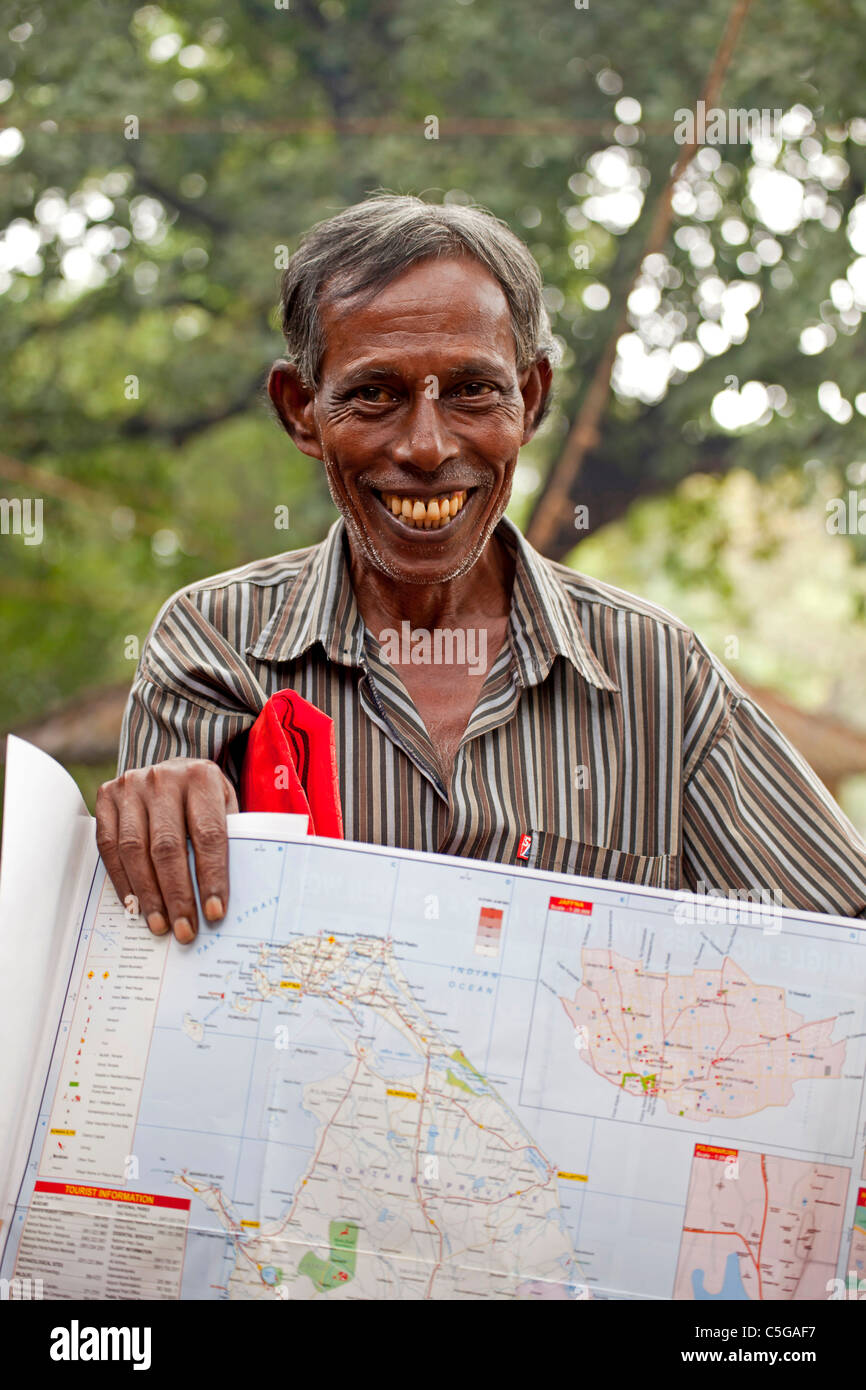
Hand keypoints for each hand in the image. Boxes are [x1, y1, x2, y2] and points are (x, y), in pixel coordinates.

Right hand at [95, 758, 237, 942]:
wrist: (171, 768)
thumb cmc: (203, 797)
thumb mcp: (224, 806)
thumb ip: (228, 840)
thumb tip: (221, 898)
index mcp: (201, 777)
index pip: (208, 835)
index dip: (211, 877)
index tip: (214, 912)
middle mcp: (163, 778)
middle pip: (167, 846)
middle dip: (177, 895)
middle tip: (184, 929)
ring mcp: (131, 785)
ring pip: (135, 849)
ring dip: (147, 894)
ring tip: (160, 924)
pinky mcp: (107, 796)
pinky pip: (109, 846)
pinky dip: (122, 880)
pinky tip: (135, 905)